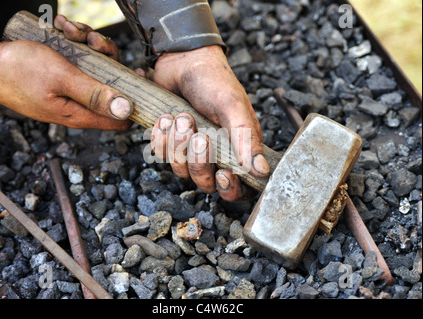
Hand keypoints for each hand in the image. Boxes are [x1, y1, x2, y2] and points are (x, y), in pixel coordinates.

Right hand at [0, 15, 132, 129]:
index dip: (134, 101)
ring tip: (70, 30)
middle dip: (107, 58)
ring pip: (93, 65)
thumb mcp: (62, 78)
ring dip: (87, 43)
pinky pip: (76, 57)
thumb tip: (126, 110)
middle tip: (93, 41)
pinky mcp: (58, 73)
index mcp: (79, 112)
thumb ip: (95, 94)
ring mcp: (67, 86)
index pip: (119, 118)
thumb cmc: (16, 69)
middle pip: (110, 84)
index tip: (139, 77)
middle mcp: (76, 102)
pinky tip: (60, 28)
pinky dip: (72, 40)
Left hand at [151, 46, 269, 200]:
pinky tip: (165, 118)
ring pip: (180, 171)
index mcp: (238, 149)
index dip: (230, 190)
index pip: (238, 189)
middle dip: (199, 162)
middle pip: (206, 184)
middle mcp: (215, 154)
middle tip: (198, 135)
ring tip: (181, 118)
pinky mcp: (169, 142)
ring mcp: (190, 150)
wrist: (182, 60)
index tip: (223, 174)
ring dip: (178, 146)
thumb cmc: (214, 81)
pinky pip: (161, 156)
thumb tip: (262, 171)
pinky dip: (161, 139)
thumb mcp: (233, 108)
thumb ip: (246, 140)